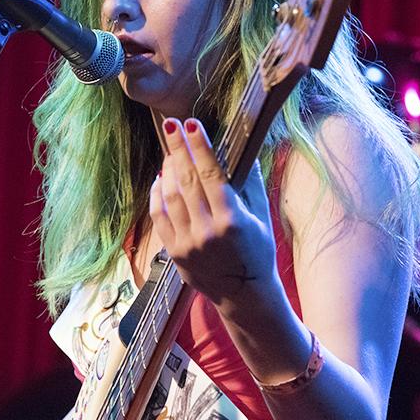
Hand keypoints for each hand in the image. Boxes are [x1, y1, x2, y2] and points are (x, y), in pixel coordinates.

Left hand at [150, 117, 279, 312]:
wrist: (243, 295)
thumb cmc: (257, 252)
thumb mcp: (261, 217)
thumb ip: (251, 183)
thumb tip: (245, 148)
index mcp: (232, 221)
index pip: (211, 174)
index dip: (199, 146)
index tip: (191, 124)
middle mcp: (207, 232)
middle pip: (186, 181)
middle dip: (178, 149)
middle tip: (171, 126)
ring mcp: (187, 243)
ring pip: (170, 197)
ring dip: (168, 170)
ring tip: (171, 152)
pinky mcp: (174, 252)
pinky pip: (159, 217)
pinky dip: (157, 195)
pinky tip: (162, 179)